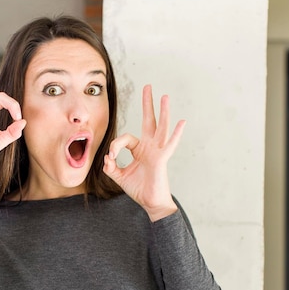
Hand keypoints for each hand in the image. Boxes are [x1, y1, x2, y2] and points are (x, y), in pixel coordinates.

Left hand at [103, 84, 185, 221]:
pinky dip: (176, 134)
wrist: (150, 203)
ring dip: (163, 112)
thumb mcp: (119, 176)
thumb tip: (106, 159)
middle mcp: (150, 147)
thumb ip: (111, 167)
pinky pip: (170, 144)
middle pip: (149, 121)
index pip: (125, 138)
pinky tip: (182, 122)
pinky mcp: (162, 159)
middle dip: (147, 103)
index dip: (115, 146)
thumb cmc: (138, 189)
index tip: (110, 157)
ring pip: (161, 127)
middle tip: (147, 86)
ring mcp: (158, 151)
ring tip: (165, 97)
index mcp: (140, 150)